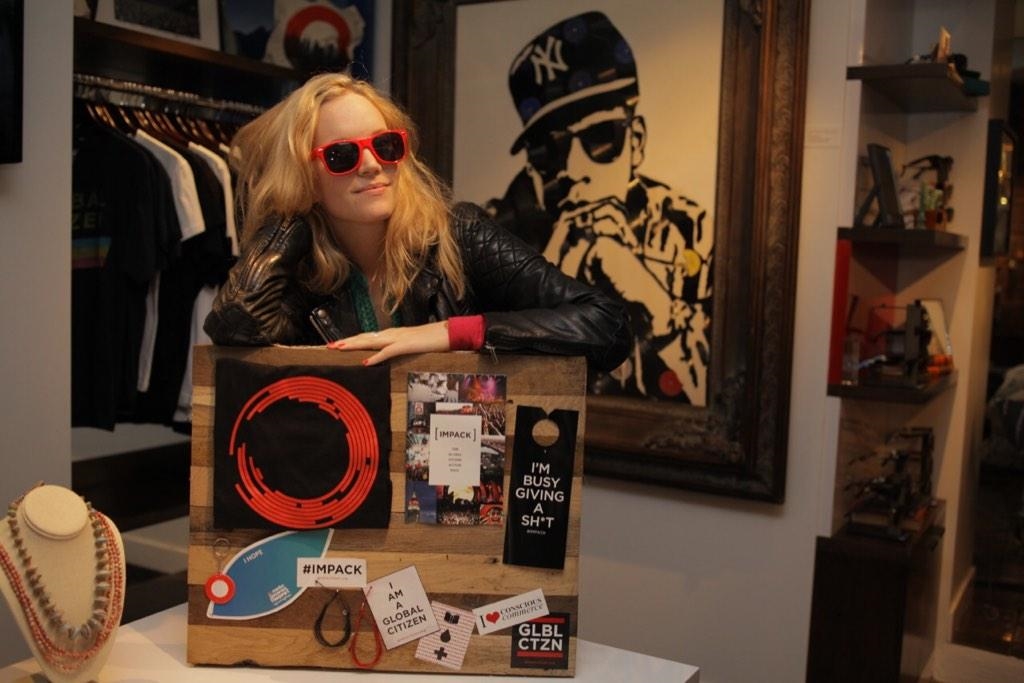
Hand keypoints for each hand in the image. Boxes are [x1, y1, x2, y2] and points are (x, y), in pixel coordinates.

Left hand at [326, 321, 450, 365]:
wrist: (449, 333)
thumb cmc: (433, 340)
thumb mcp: (412, 345)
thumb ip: (400, 348)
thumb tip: (388, 354)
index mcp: (393, 334)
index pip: (368, 337)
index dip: (352, 340)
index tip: (338, 344)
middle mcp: (392, 334)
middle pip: (365, 337)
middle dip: (346, 342)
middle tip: (329, 346)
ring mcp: (399, 338)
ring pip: (371, 341)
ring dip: (354, 345)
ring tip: (339, 349)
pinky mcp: (407, 345)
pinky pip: (388, 352)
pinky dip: (376, 357)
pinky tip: (365, 362)